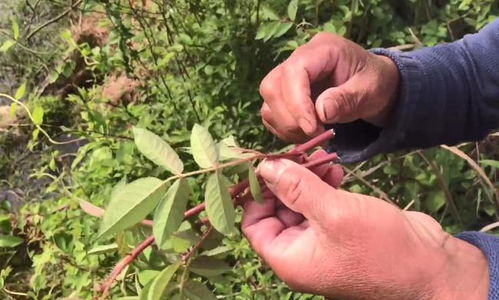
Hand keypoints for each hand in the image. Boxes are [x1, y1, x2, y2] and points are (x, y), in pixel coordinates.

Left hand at [242, 159, 488, 299]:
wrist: (431, 267)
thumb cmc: (379, 245)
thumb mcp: (333, 212)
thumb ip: (296, 188)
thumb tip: (265, 167)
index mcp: (289, 258)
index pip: (253, 224)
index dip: (256, 194)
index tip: (267, 164)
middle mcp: (301, 252)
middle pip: (276, 211)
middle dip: (285, 182)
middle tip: (297, 155)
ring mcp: (322, 242)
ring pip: (300, 205)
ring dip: (306, 181)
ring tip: (321, 161)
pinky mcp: (342, 231)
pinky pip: (322, 206)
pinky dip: (324, 188)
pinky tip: (335, 173)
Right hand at [259, 33, 399, 141]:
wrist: (374, 86)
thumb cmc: (375, 84)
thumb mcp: (370, 90)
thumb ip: (347, 99)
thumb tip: (321, 112)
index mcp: (322, 49)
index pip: (294, 71)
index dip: (298, 102)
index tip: (312, 128)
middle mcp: (298, 58)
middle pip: (272, 86)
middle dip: (290, 117)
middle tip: (314, 133)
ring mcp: (287, 76)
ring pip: (268, 101)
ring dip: (286, 125)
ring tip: (312, 134)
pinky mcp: (283, 94)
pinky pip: (270, 113)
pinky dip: (284, 129)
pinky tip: (304, 133)